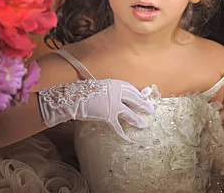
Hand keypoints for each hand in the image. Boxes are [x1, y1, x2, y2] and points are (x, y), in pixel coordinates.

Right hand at [38, 79, 153, 141]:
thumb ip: (109, 91)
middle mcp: (116, 92)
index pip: (130, 89)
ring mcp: (113, 104)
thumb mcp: (99, 87)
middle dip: (143, 104)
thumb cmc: (83, 92)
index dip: (139, 93)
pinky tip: (128, 140)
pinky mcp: (108, 115)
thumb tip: (116, 96)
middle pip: (134, 99)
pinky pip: (118, 126)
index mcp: (114, 84)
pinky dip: (123, 134)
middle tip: (151, 109)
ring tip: (144, 125)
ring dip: (137, 120)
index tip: (146, 95)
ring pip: (129, 113)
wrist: (73, 98)